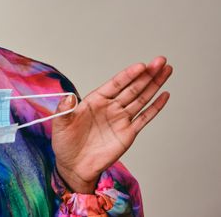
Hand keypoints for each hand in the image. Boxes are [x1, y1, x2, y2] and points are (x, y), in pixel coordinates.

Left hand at [51, 56, 172, 192]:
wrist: (74, 166)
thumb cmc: (65, 143)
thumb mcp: (61, 124)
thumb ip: (65, 109)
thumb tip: (69, 97)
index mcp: (95, 100)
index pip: (116, 84)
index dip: (129, 74)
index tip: (142, 65)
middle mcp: (110, 107)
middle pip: (133, 87)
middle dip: (147, 74)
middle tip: (160, 61)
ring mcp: (121, 119)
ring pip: (142, 98)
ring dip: (154, 85)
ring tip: (166, 70)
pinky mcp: (128, 133)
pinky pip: (144, 118)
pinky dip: (155, 107)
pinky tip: (164, 95)